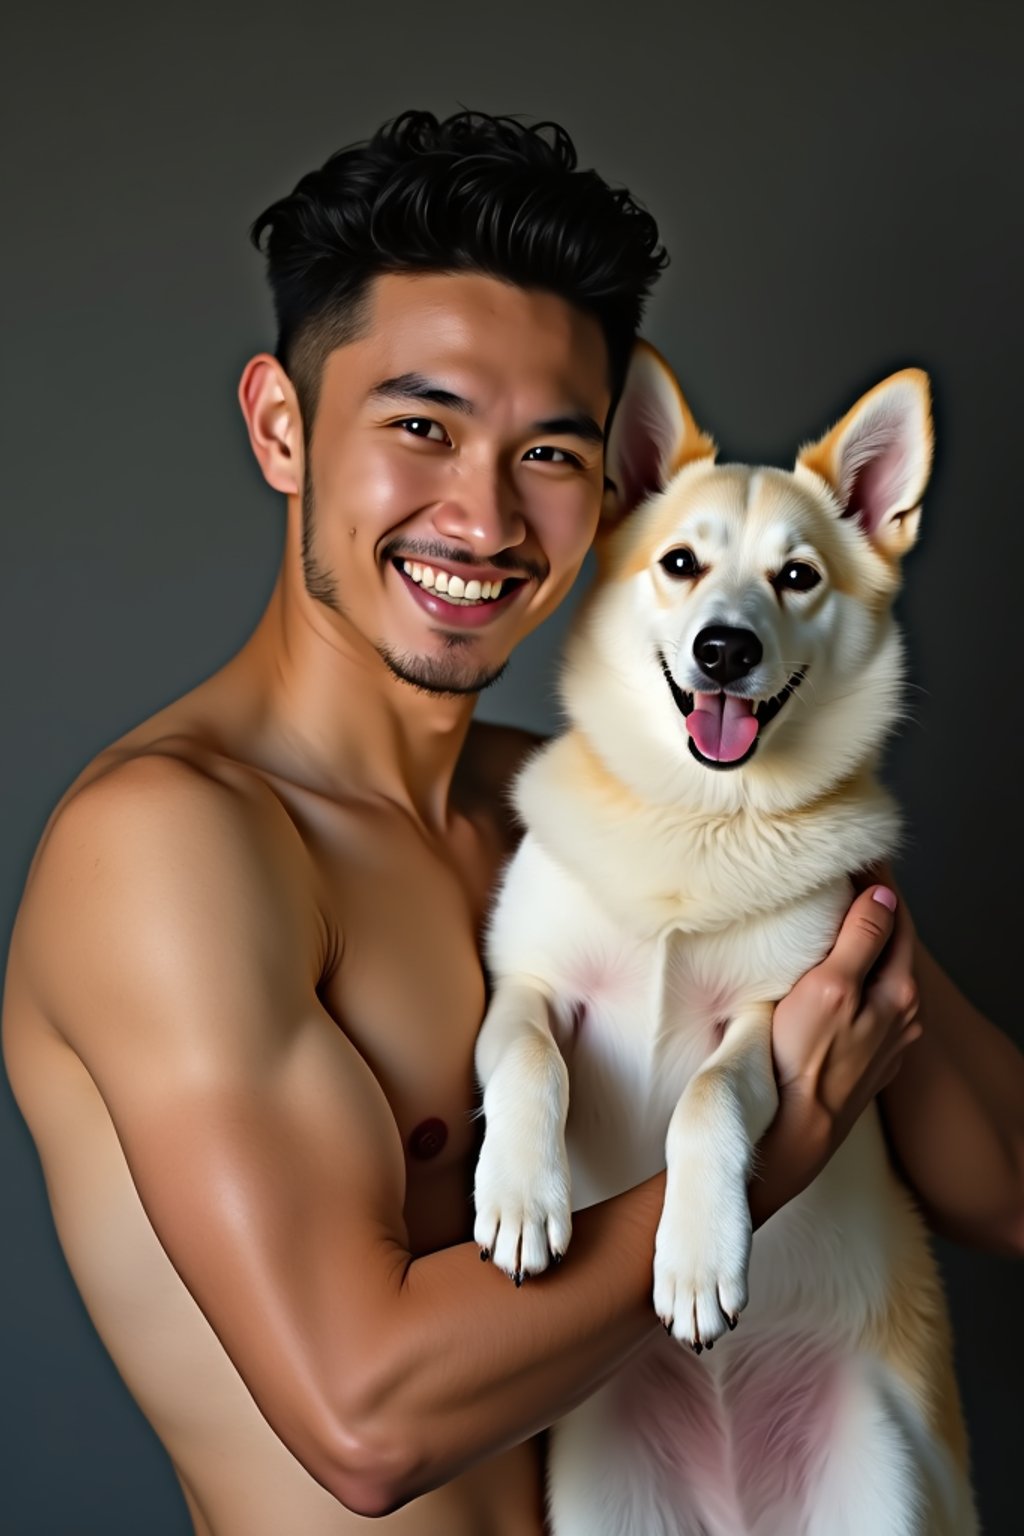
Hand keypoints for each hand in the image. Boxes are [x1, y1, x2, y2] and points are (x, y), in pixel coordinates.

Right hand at [749, 876, 920, 1225]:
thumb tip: (881, 897)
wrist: (794, 1130)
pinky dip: (856, 980)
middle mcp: (901, 1017)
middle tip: (850, 877)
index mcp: (897, 992)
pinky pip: (867, 1006)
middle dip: (875, 911)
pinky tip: (837, 978)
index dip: (880, 883)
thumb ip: (860, 940)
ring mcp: (885, 1042)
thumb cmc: (803, 1061)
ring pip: (881, 978)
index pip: (896, 920)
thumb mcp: (830, 987)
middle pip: (893, 947)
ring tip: (841, 920)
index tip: (862, 854)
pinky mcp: (865, 1062)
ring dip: (866, 946)